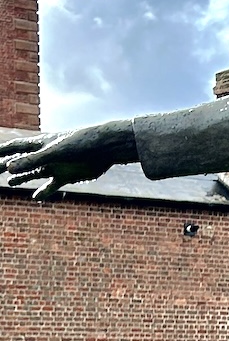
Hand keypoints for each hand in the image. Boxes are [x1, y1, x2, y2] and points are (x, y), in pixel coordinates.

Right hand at [0, 120, 137, 199]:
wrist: (106, 148)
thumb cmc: (81, 144)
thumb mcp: (54, 153)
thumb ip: (32, 160)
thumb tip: (9, 168)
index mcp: (40, 143)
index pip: (15, 147)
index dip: (2, 151)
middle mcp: (46, 154)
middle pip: (22, 161)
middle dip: (7, 166)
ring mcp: (56, 165)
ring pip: (34, 173)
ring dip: (22, 177)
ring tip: (10, 183)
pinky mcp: (67, 175)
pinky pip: (52, 185)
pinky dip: (44, 192)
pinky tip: (36, 197)